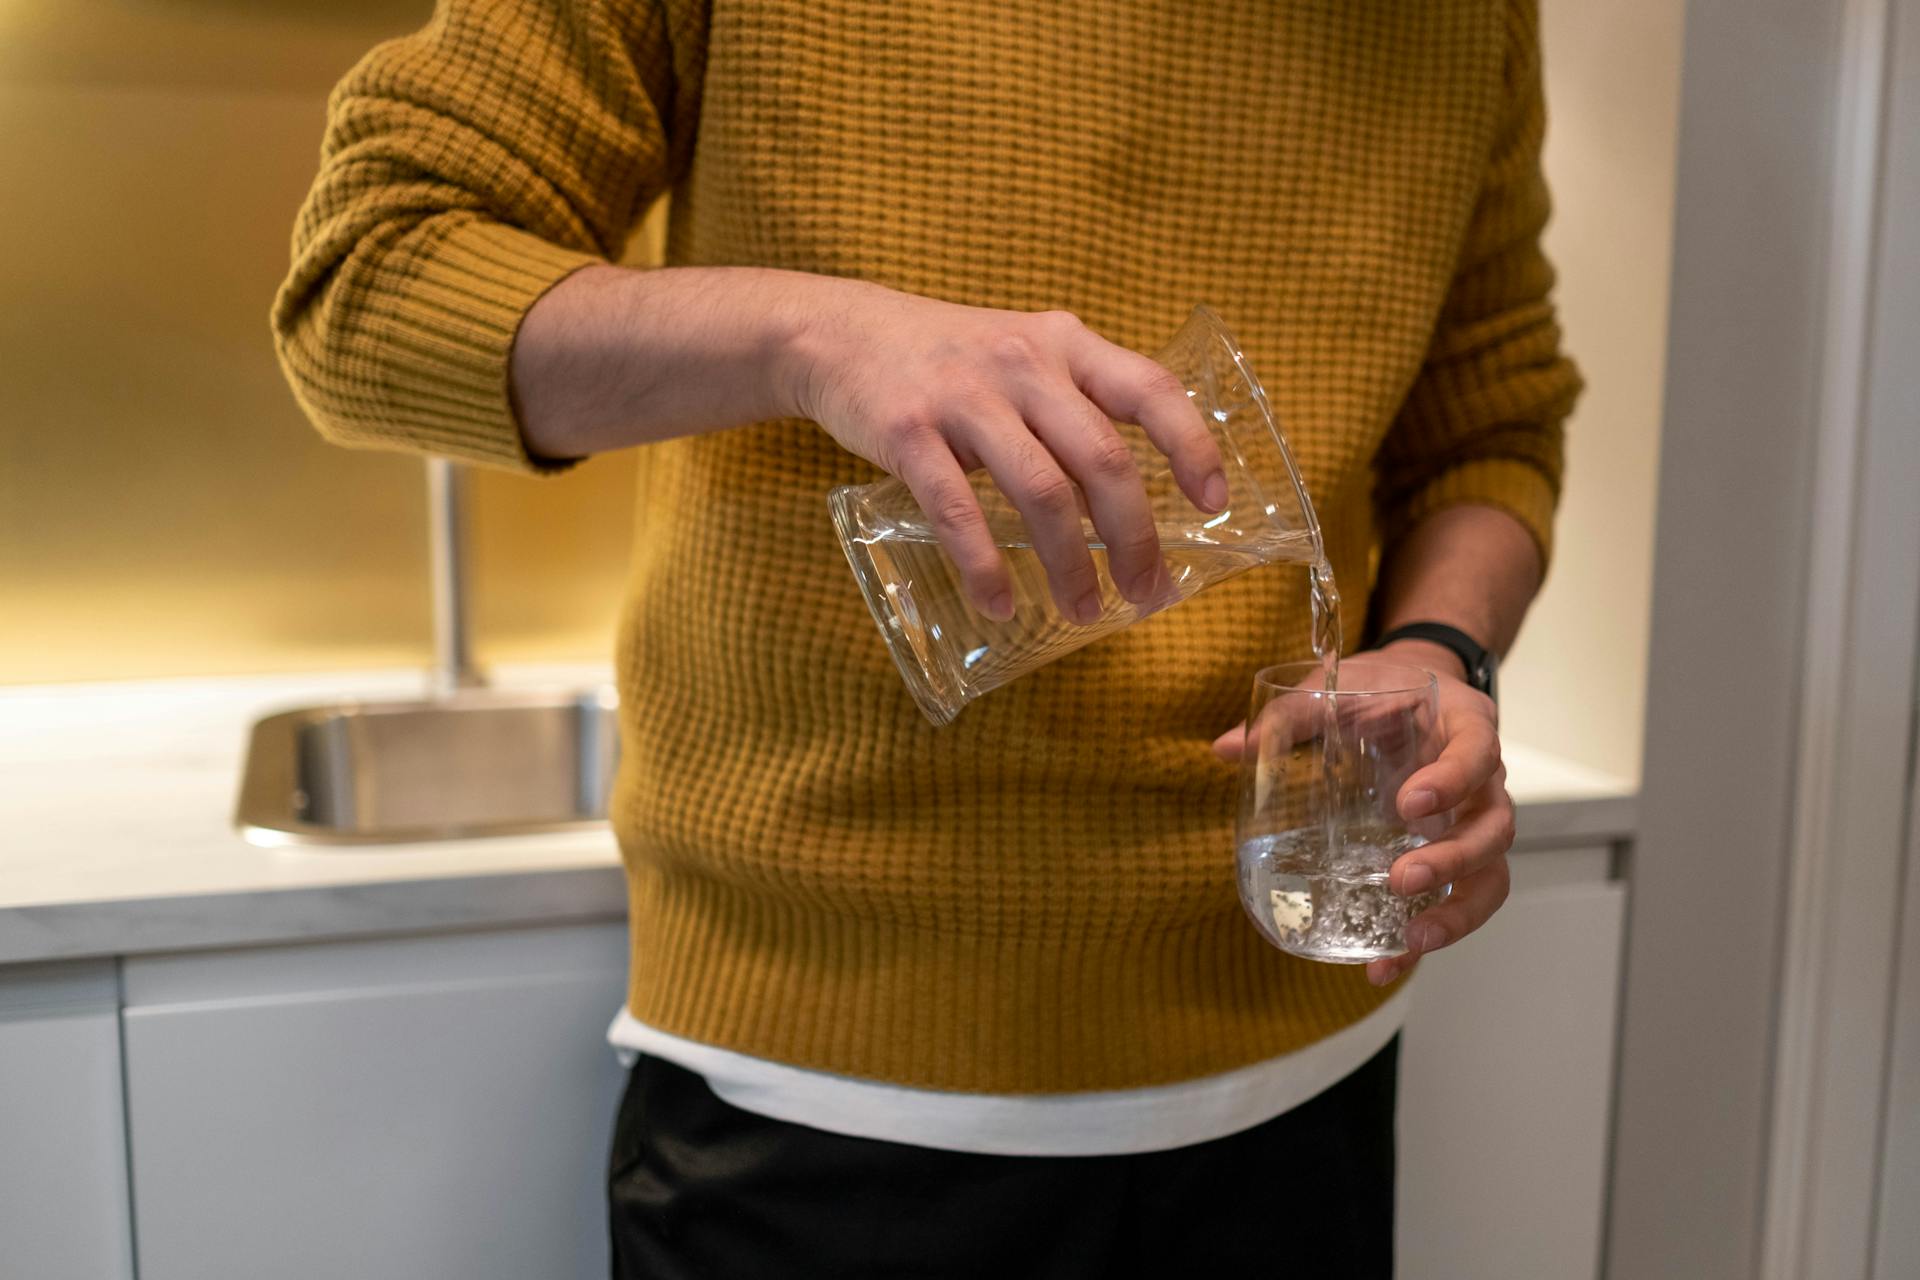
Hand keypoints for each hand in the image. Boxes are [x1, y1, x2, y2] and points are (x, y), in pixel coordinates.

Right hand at [785, 281, 1226, 623]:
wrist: (839, 334)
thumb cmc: (947, 360)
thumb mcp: (1022, 356)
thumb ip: (1074, 410)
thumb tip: (1127, 506)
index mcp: (1065, 345)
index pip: (1149, 389)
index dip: (1190, 446)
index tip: (1214, 504)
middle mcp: (1024, 365)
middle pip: (1103, 459)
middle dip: (1134, 537)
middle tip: (1148, 592)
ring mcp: (965, 397)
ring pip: (1042, 492)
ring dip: (1070, 564)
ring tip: (1084, 609)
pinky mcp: (909, 432)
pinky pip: (959, 510)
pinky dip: (985, 566)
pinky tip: (999, 604)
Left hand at [1211, 639, 1514, 986]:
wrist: (1411, 686)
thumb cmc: (1380, 687)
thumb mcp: (1338, 687)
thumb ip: (1288, 716)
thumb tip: (1225, 750)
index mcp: (1466, 725)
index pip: (1478, 752)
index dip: (1452, 780)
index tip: (1409, 802)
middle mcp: (1485, 779)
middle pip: (1493, 828)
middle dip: (1453, 860)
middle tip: (1401, 879)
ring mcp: (1474, 821)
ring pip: (1490, 874)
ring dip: (1457, 912)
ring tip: (1411, 941)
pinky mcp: (1454, 854)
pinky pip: (1456, 899)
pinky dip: (1428, 934)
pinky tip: (1385, 964)